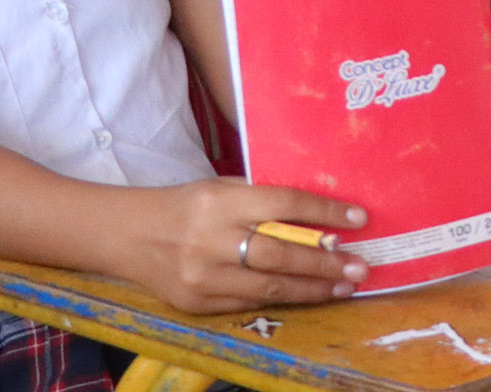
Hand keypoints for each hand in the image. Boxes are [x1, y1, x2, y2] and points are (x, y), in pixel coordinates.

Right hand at [135, 179, 368, 312]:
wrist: (130, 236)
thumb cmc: (186, 204)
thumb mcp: (221, 187)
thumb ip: (262, 198)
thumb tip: (318, 212)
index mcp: (221, 201)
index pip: (283, 204)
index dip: (324, 212)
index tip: (359, 218)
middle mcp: (211, 239)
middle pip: (281, 253)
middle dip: (326, 261)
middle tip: (360, 265)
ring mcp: (204, 276)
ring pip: (270, 286)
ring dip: (313, 287)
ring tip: (344, 285)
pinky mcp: (198, 303)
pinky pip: (250, 302)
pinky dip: (282, 297)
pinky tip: (307, 293)